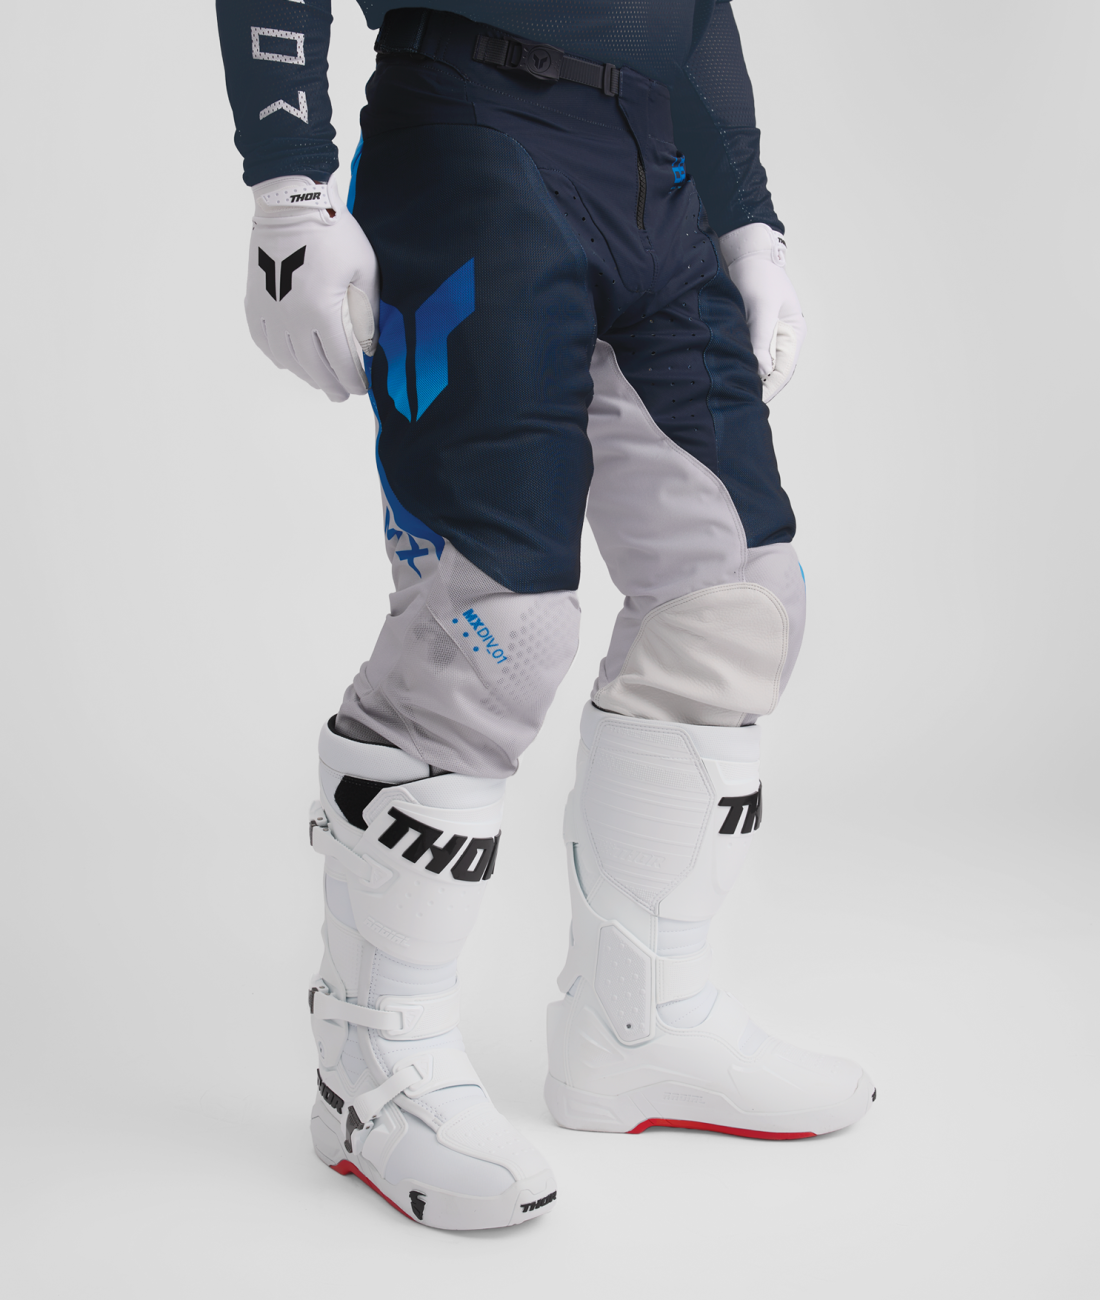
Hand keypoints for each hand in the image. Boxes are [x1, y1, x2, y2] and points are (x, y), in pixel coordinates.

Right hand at [246, 175, 378, 401]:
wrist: (291, 205)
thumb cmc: (335, 235)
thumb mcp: (365, 272)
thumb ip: (368, 314)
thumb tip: (369, 348)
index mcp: (321, 312)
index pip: (340, 361)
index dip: (353, 381)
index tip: (362, 389)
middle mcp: (292, 318)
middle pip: (313, 368)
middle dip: (331, 385)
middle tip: (342, 395)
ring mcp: (270, 312)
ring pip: (287, 359)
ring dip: (305, 376)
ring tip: (319, 382)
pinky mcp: (255, 302)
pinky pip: (263, 341)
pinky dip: (277, 357)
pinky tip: (289, 362)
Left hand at [719, 224, 806, 402]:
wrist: (746, 253)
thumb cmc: (760, 275)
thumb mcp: (762, 307)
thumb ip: (762, 339)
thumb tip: (761, 370)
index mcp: (793, 333)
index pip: (784, 370)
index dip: (770, 388)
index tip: (754, 400)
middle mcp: (781, 337)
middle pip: (771, 372)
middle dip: (757, 386)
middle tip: (738, 402)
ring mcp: (766, 335)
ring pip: (757, 364)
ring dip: (746, 376)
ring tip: (730, 393)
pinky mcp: (750, 331)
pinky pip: (746, 353)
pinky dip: (738, 363)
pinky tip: (725, 374)